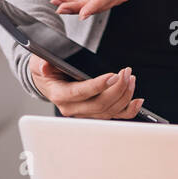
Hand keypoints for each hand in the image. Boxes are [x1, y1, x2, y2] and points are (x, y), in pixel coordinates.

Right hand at [28, 54, 143, 119]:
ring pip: (110, 110)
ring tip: (130, 78)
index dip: (98, 86)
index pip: (80, 93)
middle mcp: (73, 108)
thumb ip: (42, 63)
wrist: (48, 82)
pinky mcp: (96, 112)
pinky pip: (115, 115)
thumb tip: (44, 66)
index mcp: (60, 95)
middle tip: (126, 72)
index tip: (113, 76)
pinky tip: (137, 100)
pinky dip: (129, 110)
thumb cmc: (47, 72)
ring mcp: (86, 113)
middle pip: (100, 103)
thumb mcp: (40, 63)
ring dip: (124, 95)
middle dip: (117, 87)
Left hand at [52, 0, 151, 19]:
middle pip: (100, 4)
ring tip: (58, 4)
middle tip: (60, 8)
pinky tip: (65, 1)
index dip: (96, 4)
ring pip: (95, 6)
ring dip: (76, 7)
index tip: (82, 13)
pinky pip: (94, 3)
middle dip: (79, 8)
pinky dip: (79, 4)